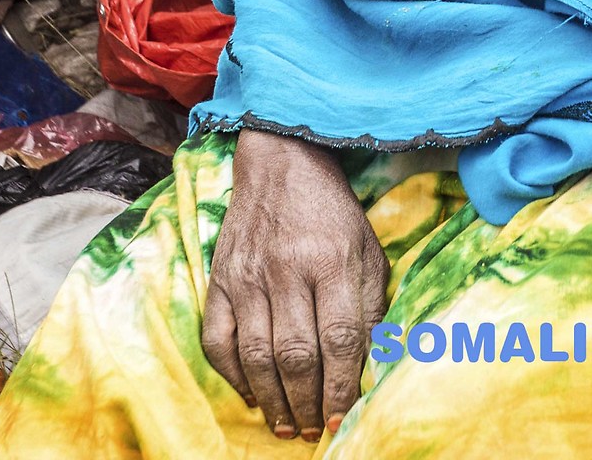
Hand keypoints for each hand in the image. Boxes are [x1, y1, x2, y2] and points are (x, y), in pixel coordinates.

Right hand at [202, 130, 388, 441]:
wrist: (280, 162)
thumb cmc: (332, 210)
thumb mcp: (368, 248)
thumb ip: (371, 303)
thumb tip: (373, 362)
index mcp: (332, 261)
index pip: (339, 338)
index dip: (342, 386)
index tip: (344, 417)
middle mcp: (287, 270)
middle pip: (295, 355)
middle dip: (307, 403)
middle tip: (315, 430)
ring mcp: (247, 277)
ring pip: (256, 355)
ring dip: (272, 400)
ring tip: (287, 425)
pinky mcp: (219, 279)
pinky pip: (217, 340)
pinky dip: (232, 376)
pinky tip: (252, 395)